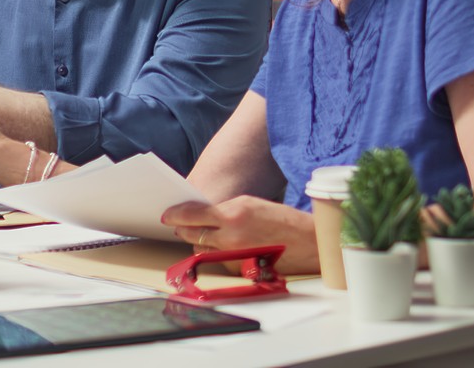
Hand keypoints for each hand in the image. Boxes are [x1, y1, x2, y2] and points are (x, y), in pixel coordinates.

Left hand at [160, 196, 318, 274]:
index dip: (176, 214)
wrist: (306, 244)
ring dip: (199, 241)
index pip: (192, 215)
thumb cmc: (281, 220)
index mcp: (232, 215)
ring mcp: (233, 256)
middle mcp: (230, 238)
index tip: (167, 214)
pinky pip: (217, 260)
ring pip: (202, 248)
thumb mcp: (250, 204)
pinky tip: (223, 246)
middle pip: (192, 234)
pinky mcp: (238, 270)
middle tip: (177, 224)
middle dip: (183, 228)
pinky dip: (216, 252)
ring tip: (201, 233)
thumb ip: (223, 209)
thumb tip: (200, 213)